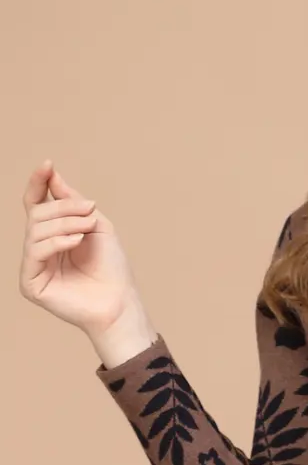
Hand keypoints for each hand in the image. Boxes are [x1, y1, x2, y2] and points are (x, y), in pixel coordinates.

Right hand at [19, 161, 145, 336]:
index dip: (38, 183)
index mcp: (52, 235)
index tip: (47, 164)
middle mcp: (39, 249)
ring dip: (65, 224)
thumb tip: (52, 174)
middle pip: (37, 214)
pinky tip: (77, 242)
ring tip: (88, 229)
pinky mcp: (30, 283)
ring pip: (35, 230)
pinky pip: (35, 251)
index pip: (36, 204)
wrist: (120, 301)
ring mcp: (33, 266)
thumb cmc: (112, 267)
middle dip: (64, 208)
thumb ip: (71, 201)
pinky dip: (58, 242)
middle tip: (91, 211)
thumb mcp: (96, 225)